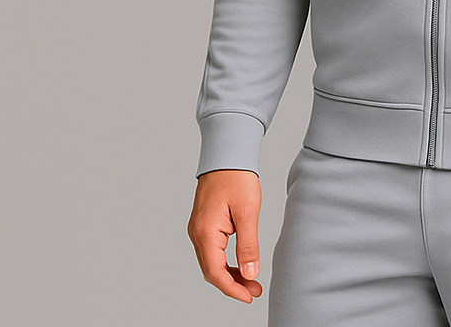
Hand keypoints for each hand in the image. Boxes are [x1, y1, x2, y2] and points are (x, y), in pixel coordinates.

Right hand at [187, 169, 263, 302]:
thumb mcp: (248, 211)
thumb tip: (250, 273)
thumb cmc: (237, 178)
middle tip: (254, 290)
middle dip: (232, 284)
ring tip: (251, 280)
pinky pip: (211, 250)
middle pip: (211, 271)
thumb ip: (248, 245)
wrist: (227, 154)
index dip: (232, 289)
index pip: (216, 273)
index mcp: (205, 232)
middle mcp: (196, 233)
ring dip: (229, 274)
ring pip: (211, 262)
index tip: (249, 296)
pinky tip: (240, 263)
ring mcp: (198, 229)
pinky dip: (225, 261)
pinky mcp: (203, 224)